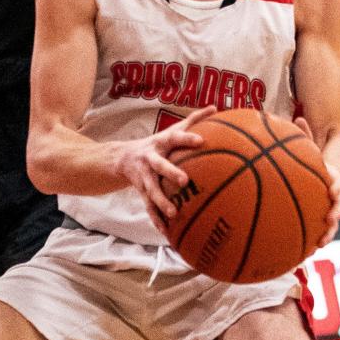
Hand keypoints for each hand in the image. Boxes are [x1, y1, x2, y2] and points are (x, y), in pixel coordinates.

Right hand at [115, 106, 214, 237]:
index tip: (201, 141)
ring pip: (151, 190)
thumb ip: (194, 119)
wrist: (123, 158)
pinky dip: (157, 219)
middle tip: (184, 181)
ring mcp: (144, 177)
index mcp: (160, 143)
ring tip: (174, 213)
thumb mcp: (172, 130)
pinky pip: (149, 207)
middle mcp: (150, 159)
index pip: (175, 138)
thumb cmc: (157, 143)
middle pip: (159, 165)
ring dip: (161, 202)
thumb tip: (216, 107)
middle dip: (170, 172)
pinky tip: (166, 232)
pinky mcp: (141, 191)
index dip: (187, 138)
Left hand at [294, 117, 339, 244]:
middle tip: (328, 218)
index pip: (337, 181)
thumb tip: (298, 117)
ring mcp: (332, 207)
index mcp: (334, 177)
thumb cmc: (317, 158)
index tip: (331, 190)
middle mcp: (336, 194)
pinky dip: (316, 240)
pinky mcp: (324, 218)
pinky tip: (305, 253)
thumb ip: (307, 135)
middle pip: (338, 204)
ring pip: (332, 222)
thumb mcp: (312, 146)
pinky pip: (322, 231)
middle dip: (334, 212)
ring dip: (327, 232)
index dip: (335, 185)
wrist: (332, 171)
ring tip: (319, 243)